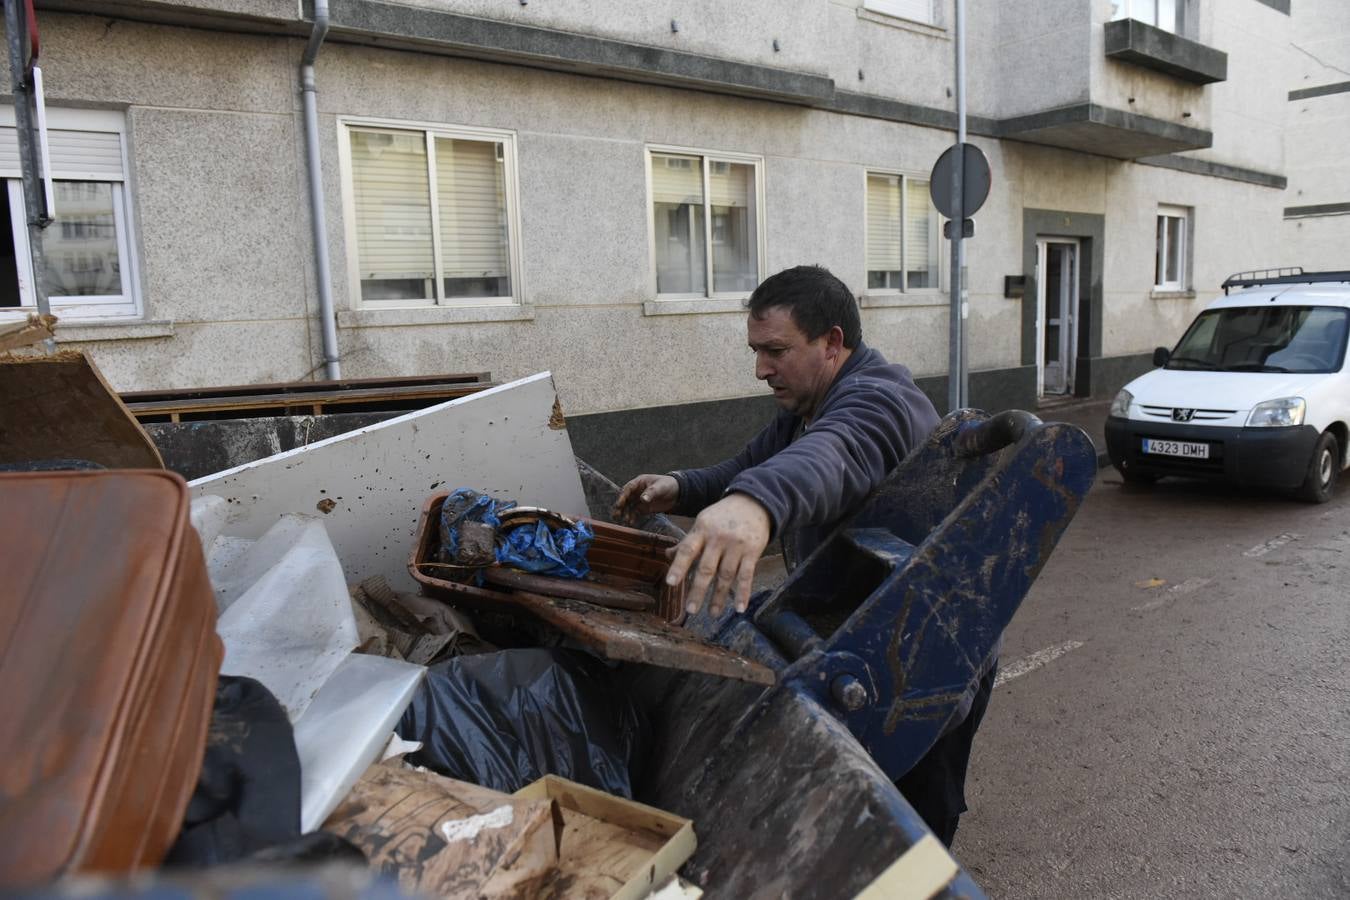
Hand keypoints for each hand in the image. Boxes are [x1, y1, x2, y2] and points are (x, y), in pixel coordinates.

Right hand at [612, 474, 678, 524]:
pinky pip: (635, 513)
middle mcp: (637, 491)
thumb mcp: (660, 487)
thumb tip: (643, 499)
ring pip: (629, 506)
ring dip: (625, 513)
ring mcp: (639, 500)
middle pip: (626, 498)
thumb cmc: (668, 485)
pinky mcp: (643, 508)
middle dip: (620, 506)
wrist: (677, 493)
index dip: (623, 496)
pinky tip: (631, 522)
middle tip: (616, 514)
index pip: (628, 488)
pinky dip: (632, 517)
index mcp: (639, 482)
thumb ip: (651, 492)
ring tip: (623, 520)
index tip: (620, 503)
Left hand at [665, 493, 769, 617]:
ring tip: (712, 614)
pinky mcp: (753, 551)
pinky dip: (743, 593)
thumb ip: (688, 541)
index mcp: (702, 530)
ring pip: (726, 576)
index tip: (671, 583)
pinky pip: (747, 576)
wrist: (755, 502)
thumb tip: (667, 555)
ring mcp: (736, 545)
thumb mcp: (703, 522)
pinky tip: (739, 608)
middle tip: (690, 610)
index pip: (687, 550)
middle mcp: (718, 538)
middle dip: (698, 590)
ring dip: (718, 597)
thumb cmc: (723, 515)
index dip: (679, 567)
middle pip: (707, 568)